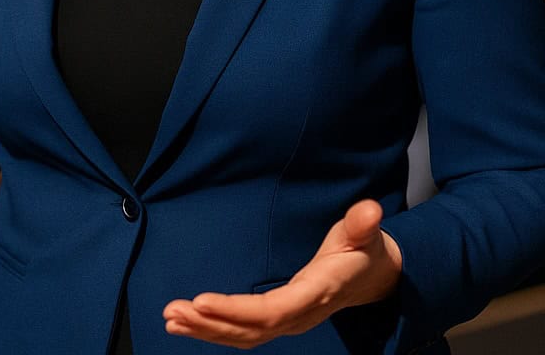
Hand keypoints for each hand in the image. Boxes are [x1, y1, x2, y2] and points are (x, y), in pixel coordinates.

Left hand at [163, 199, 402, 347]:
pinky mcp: (279, 321)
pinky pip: (245, 333)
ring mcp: (289, 322)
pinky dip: (214, 331)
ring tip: (171, 319)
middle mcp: (299, 315)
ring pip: (244, 335)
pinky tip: (187, 325)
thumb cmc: (363, 252)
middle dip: (210, 323)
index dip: (236, 310)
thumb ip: (362, 224)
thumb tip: (371, 210)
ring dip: (205, 330)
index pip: (272, 310)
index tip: (201, 301)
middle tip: (173, 311)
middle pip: (251, 328)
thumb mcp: (365, 234)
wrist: (374, 278)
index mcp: (315, 293)